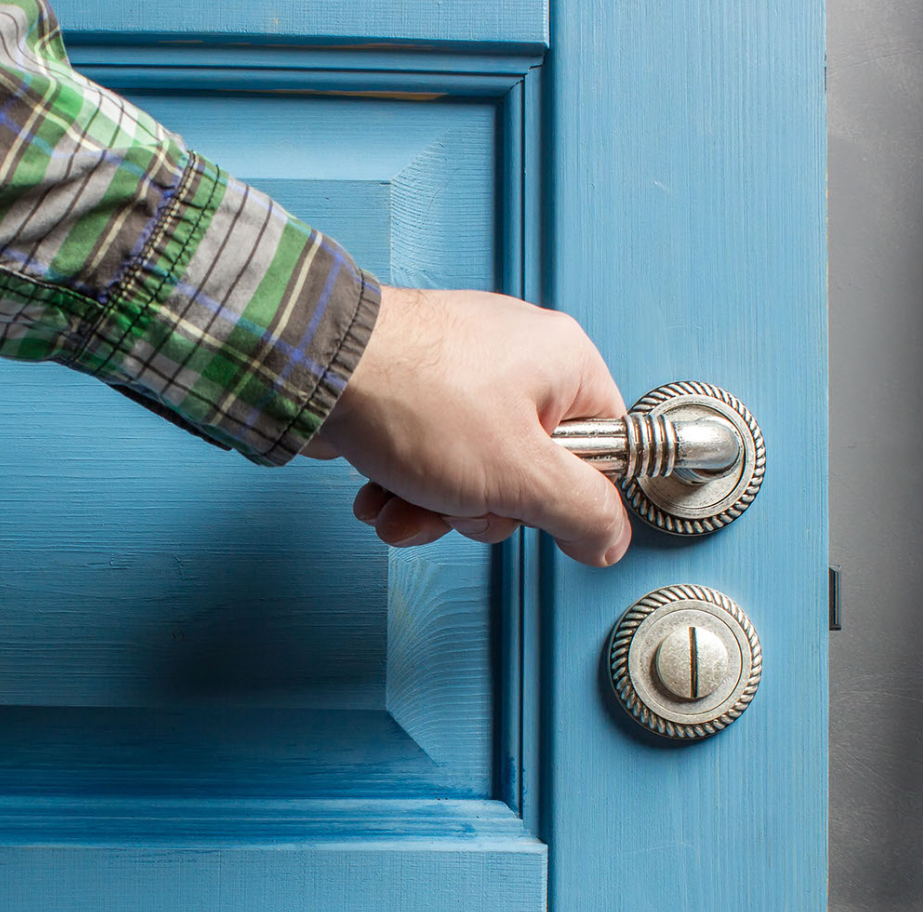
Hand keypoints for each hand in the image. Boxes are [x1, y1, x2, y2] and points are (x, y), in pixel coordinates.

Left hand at [302, 286, 631, 566]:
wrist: (311, 364)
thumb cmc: (411, 398)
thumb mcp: (518, 473)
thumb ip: (578, 511)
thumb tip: (611, 539)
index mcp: (563, 365)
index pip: (605, 448)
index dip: (570, 496)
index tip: (535, 513)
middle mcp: (519, 361)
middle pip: (532, 471)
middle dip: (483, 507)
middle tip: (458, 502)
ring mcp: (465, 374)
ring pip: (476, 472)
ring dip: (436, 507)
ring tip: (401, 505)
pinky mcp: (419, 390)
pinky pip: (434, 455)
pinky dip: (407, 484)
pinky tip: (380, 493)